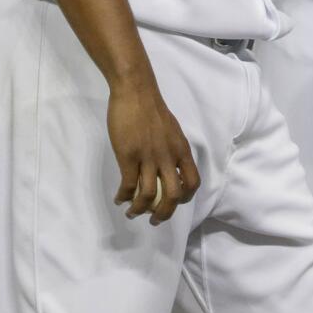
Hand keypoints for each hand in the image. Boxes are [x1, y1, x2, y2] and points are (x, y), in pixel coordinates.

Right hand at [108, 77, 199, 224]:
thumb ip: (172, 150)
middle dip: (164, 214)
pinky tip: (119, 199)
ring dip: (140, 210)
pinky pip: (128, 186)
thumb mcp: (171, 132)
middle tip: (154, 221)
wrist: (136, 92)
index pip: (193, 181)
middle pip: (174, 196)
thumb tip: (169, 168)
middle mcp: (168, 157)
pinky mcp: (128, 156)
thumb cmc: (152, 110)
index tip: (174, 203)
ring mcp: (148, 157)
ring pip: (149, 196)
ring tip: (132, 213)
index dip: (186, 198)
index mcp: (181, 150)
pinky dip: (124, 197)